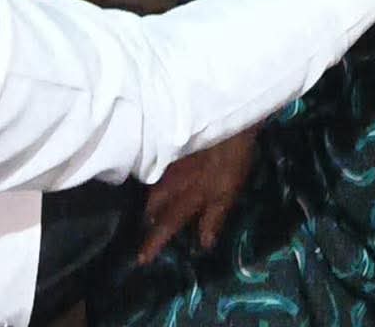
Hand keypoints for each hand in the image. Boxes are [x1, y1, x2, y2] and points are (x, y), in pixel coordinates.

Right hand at [138, 129, 257, 265]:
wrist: (227, 116)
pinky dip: (157, 179)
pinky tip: (158, 178)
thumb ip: (215, 216)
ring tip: (150, 208)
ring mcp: (172, 162)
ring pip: (154, 186)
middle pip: (154, 203)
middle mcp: (175, 180)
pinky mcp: (173, 147)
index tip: (141, 258)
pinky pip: (159, 168)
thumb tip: (203, 243)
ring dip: (151, 199)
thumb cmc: (233, 156)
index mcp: (190, 194)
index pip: (169, 222)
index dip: (155, 241)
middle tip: (146, 227)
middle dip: (149, 217)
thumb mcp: (230, 190)